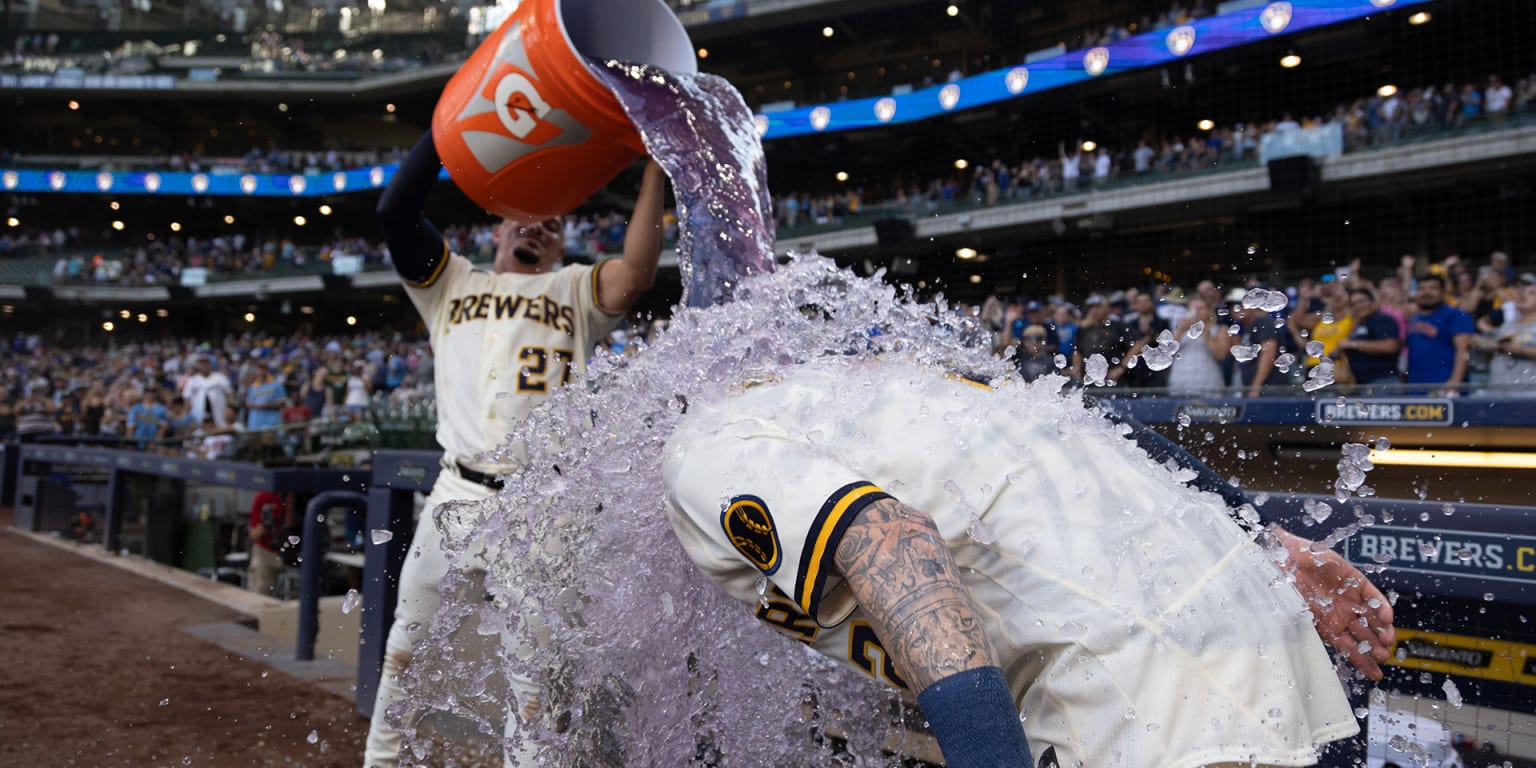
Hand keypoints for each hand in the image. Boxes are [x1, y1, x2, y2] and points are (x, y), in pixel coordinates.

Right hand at [1272, 528, 1394, 679]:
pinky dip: (1381, 607)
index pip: (1351, 648)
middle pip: (1366, 635)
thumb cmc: (1285, 590)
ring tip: (1387, 640)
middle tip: (1383, 655)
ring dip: (1383, 630)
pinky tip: (1385, 618)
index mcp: (1329, 627)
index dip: (1364, 662)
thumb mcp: (1300, 620)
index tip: (1376, 675)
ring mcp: (1350, 598)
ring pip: (1374, 618)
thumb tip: (1329, 661)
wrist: (1282, 562)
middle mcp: (1342, 614)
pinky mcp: (1356, 581)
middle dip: (1376, 647)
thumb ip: (1316, 635)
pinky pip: (1373, 596)